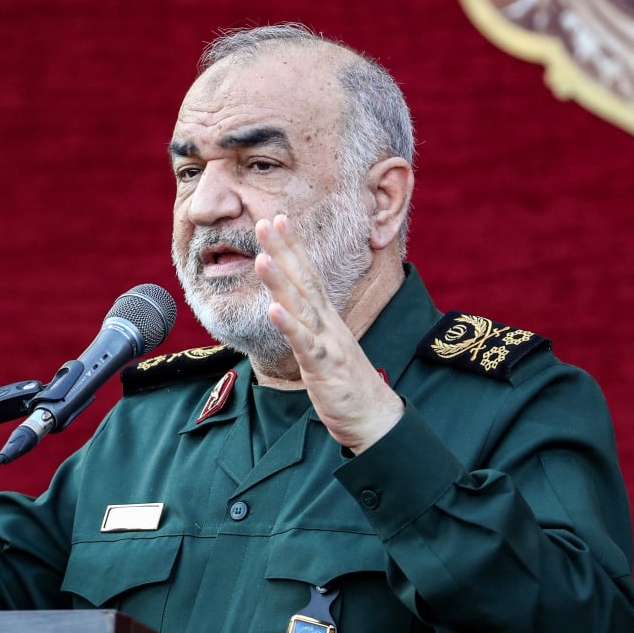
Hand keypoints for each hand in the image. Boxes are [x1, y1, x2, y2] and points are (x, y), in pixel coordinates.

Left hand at [254, 214, 402, 453]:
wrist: (372, 416)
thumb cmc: (344, 380)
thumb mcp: (323, 343)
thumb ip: (307, 321)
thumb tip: (288, 303)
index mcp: (326, 315)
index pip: (307, 272)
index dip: (292, 245)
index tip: (277, 219)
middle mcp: (327, 321)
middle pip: (303, 278)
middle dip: (283, 250)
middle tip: (264, 222)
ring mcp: (327, 341)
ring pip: (301, 306)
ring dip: (280, 281)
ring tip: (261, 258)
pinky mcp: (324, 365)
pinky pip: (305, 343)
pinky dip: (289, 326)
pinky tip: (274, 309)